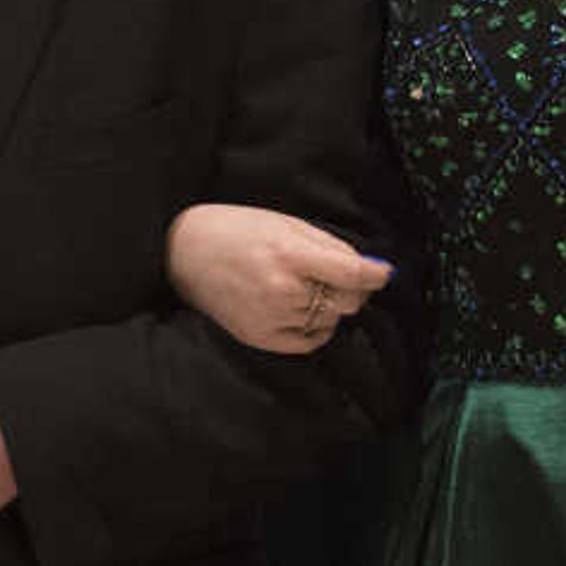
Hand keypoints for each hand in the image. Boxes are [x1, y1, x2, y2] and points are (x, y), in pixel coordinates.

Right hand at [165, 202, 393, 354]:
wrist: (181, 252)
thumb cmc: (235, 229)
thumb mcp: (284, 223)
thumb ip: (329, 246)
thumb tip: (370, 269)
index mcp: (288, 253)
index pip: (352, 274)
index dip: (376, 274)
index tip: (383, 272)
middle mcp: (282, 289)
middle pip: (347, 301)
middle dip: (353, 288)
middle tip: (338, 275)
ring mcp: (270, 317)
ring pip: (331, 320)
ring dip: (330, 305)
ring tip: (306, 287)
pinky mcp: (260, 338)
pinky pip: (311, 342)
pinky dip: (317, 328)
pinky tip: (302, 310)